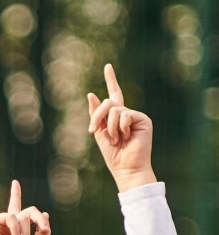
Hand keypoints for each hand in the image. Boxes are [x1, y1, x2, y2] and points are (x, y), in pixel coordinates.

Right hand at [0, 180, 50, 234]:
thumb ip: (41, 232)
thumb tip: (45, 214)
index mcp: (18, 230)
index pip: (21, 211)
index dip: (15, 195)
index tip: (14, 183)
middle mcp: (9, 224)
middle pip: (29, 211)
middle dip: (39, 220)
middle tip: (44, 230)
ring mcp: (1, 223)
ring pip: (22, 217)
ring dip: (26, 233)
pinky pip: (11, 217)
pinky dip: (16, 228)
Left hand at [87, 64, 155, 191]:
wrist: (126, 168)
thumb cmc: (113, 155)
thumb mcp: (100, 133)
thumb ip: (96, 114)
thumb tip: (91, 94)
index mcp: (116, 117)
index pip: (114, 94)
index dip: (111, 80)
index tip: (108, 66)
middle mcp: (126, 114)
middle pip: (108, 102)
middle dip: (97, 116)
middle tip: (93, 131)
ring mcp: (135, 116)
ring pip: (114, 109)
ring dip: (110, 127)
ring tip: (116, 140)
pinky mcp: (143, 119)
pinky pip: (124, 115)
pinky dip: (120, 127)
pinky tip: (127, 137)